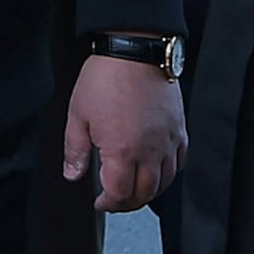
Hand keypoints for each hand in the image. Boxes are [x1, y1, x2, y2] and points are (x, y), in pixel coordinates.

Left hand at [62, 53, 185, 213]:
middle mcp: (149, 151)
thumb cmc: (106, 76)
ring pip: (165, 181)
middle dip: (128, 202)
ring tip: (136, 188)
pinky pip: (180, 161)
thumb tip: (72, 174)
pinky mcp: (179, 128)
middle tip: (116, 200)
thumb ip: (75, 150)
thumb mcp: (78, 114)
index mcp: (122, 151)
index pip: (120, 194)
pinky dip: (170, 172)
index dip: (108, 204)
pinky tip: (158, 168)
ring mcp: (168, 140)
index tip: (101, 202)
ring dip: (149, 191)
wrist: (135, 48)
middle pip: (145, 193)